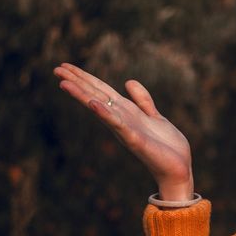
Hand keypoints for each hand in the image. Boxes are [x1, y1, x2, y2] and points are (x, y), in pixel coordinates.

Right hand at [53, 62, 193, 191]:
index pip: (100, 90)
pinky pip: (118, 125)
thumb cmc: (166, 147)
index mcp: (125, 112)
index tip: (65, 66)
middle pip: (95, 95)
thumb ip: (142, 101)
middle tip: (56, 68)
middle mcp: (120, 119)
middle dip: (77, 82)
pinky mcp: (135, 140)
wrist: (179, 169)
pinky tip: (92, 104)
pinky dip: (105, 114)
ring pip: (100, 108)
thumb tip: (128, 81)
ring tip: (64, 83)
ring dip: (82, 95)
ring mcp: (125, 130)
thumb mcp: (154, 117)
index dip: (84, 77)